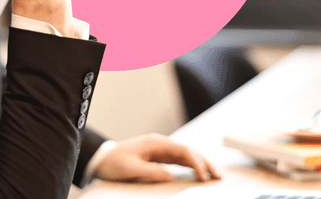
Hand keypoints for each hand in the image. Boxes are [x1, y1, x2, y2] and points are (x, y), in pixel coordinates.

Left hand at [94, 134, 221, 182]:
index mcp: (155, 143)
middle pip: (188, 151)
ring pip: (186, 155)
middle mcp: (160, 144)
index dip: (196, 163)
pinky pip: (179, 161)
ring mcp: (160, 150)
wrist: (101, 159)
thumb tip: (171, 176)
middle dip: (205, 162)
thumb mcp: (130, 169)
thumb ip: (151, 172)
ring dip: (200, 164)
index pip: (183, 151)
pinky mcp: (158, 157)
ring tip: (214, 176)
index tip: (204, 177)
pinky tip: (199, 174)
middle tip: (219, 176)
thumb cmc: (113, 163)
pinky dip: (191, 166)